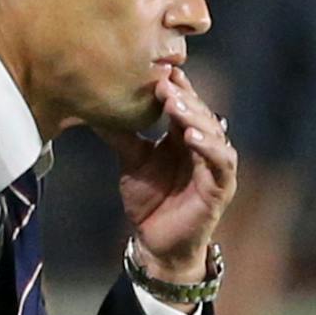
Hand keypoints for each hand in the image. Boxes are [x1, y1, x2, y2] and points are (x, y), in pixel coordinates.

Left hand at [94, 65, 235, 281]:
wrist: (156, 243)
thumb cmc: (149, 202)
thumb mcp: (132, 162)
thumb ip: (121, 136)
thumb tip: (94, 108)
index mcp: (184, 137)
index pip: (184, 105)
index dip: (174, 88)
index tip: (157, 70)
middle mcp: (204, 147)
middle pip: (200, 113)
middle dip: (183, 96)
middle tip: (164, 81)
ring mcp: (215, 166)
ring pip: (213, 132)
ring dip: (195, 116)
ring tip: (175, 104)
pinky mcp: (221, 187)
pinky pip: (221, 162)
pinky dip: (210, 147)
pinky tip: (192, 136)